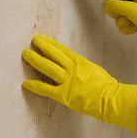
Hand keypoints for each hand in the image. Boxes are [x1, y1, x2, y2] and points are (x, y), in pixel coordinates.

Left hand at [21, 34, 136, 132]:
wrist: (110, 98)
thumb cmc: (106, 86)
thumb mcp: (94, 70)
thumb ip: (81, 67)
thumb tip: (72, 65)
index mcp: (81, 63)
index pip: (63, 50)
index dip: (51, 43)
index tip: (42, 38)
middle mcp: (73, 70)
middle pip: (54, 55)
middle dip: (43, 47)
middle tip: (33, 40)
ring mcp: (68, 82)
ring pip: (49, 68)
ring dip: (36, 60)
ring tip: (26, 54)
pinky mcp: (64, 95)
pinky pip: (47, 89)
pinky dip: (36, 86)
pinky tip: (26, 83)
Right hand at [101, 0, 136, 47]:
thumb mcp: (133, 11)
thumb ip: (117, 6)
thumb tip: (108, 6)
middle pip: (113, 2)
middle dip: (117, 12)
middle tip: (126, 16)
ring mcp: (135, 7)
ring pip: (118, 14)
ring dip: (123, 22)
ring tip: (134, 24)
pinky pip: (124, 21)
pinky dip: (128, 27)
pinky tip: (136, 29)